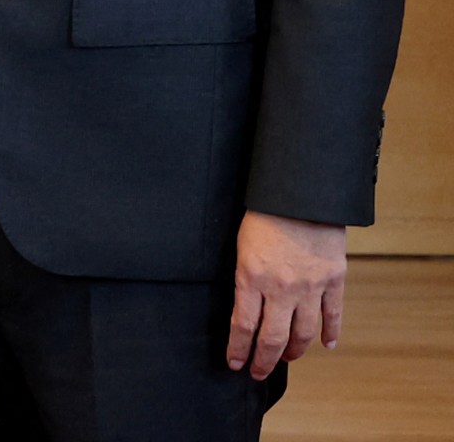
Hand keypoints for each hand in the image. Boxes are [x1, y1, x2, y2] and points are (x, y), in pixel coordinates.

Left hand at [227, 210, 346, 378]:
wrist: (300, 195)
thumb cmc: (264, 215)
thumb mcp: (241, 245)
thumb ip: (245, 277)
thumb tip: (245, 305)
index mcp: (251, 277)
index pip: (243, 325)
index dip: (238, 348)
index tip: (234, 363)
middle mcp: (281, 288)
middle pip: (273, 338)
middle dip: (264, 360)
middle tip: (258, 372)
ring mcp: (310, 287)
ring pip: (303, 333)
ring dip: (294, 351)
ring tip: (286, 359)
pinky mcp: (334, 280)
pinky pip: (333, 315)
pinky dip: (330, 333)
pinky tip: (326, 346)